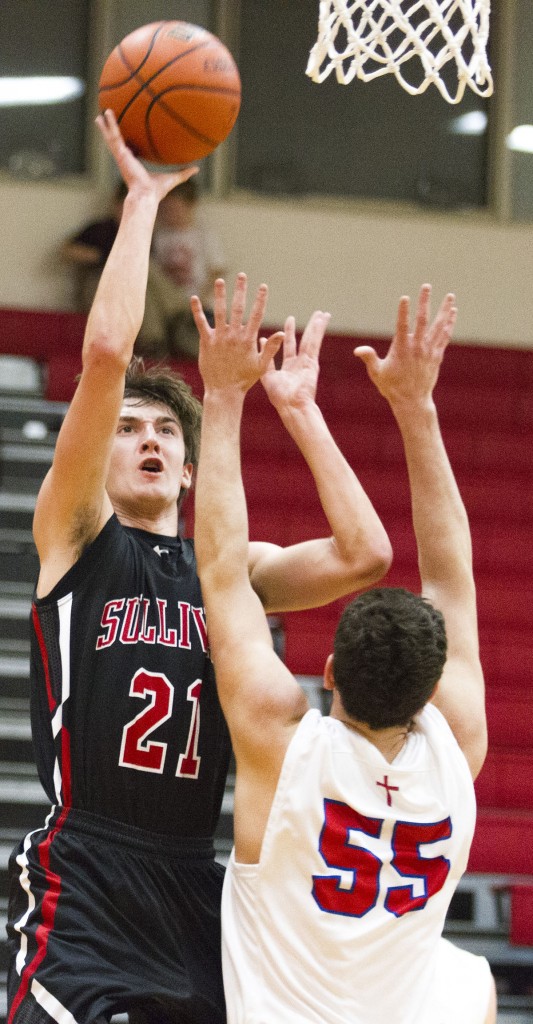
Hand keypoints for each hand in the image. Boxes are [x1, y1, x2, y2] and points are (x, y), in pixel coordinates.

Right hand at [95, 109, 197, 203]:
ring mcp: (121, 156)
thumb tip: (197, 169)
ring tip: (101, 113)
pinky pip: (114, 136)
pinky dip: (109, 126)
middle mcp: (126, 159)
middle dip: (111, 132)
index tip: (125, 134)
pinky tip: (105, 115)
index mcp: (134, 163)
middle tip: (105, 121)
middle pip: (117, 142)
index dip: (126, 142)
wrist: (146, 196)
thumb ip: (183, 173)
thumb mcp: (173, 178)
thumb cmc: (156, 191)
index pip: (129, 149)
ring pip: (112, 137)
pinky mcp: (120, 154)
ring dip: (106, 125)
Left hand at [191, 273, 283, 392]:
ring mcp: (219, 338)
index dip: (260, 300)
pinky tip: (194, 298)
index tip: (263, 286)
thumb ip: (271, 348)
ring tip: (220, 280)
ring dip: (220, 295)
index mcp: (248, 340)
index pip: (256, 315)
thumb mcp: (261, 365)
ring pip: (219, 312)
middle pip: (238, 308)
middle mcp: (233, 335)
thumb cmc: (244, 379)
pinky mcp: (206, 342)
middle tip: (242, 275)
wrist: (224, 391)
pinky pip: (201, 323)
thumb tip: (281, 333)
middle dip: (240, 291)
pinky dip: (197, 311)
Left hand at [261, 310, 329, 413]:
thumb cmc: (279, 397)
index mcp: (289, 367)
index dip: (289, 333)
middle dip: (308, 326)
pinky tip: (322, 321)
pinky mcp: (312, 362)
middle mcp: (300, 363)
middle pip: (304, 340)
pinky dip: (318, 331)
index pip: (289, 345)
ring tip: (322, 313)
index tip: (290, 320)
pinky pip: (314, 343)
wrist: (291, 406)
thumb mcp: (268, 376)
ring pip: (312, 339)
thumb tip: (261, 340)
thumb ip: (266, 358)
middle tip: (314, 314)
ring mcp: (307, 362)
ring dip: (317, 326)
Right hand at [355, 284, 456, 407]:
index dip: (403, 312)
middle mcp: (417, 347)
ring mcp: (429, 351)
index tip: (405, 298)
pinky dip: (449, 324)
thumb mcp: (377, 373)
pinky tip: (452, 313)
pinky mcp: (437, 355)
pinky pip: (445, 336)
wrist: (412, 401)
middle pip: (423, 321)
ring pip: (438, 326)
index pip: (402, 326)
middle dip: (425, 302)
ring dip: (444, 310)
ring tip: (450, 296)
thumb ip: (369, 358)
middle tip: (427, 286)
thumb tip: (358, 350)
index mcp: (401, 349)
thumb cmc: (392, 386)